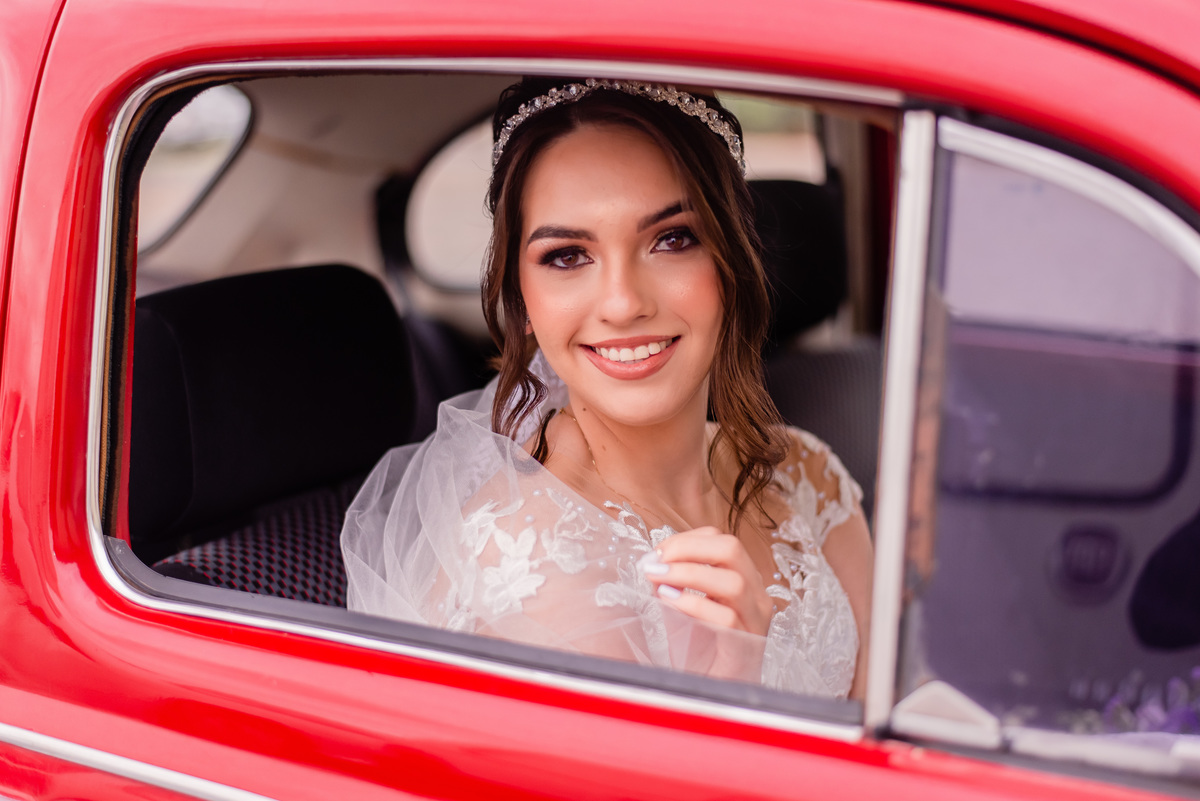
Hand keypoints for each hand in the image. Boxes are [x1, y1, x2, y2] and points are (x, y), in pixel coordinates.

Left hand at [639, 527, 773, 636]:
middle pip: (733, 550)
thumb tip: (650, 562)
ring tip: (657, 579)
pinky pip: (726, 619)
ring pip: (733, 583)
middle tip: (656, 560)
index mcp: (744, 580)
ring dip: (688, 574)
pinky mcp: (746, 648)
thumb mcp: (682, 607)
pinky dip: (693, 605)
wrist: (714, 693)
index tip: (657, 551)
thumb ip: (670, 583)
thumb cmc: (701, 649)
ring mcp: (755, 622)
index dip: (687, 539)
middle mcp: (756, 596)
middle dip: (688, 548)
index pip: (722, 541)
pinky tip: (668, 601)